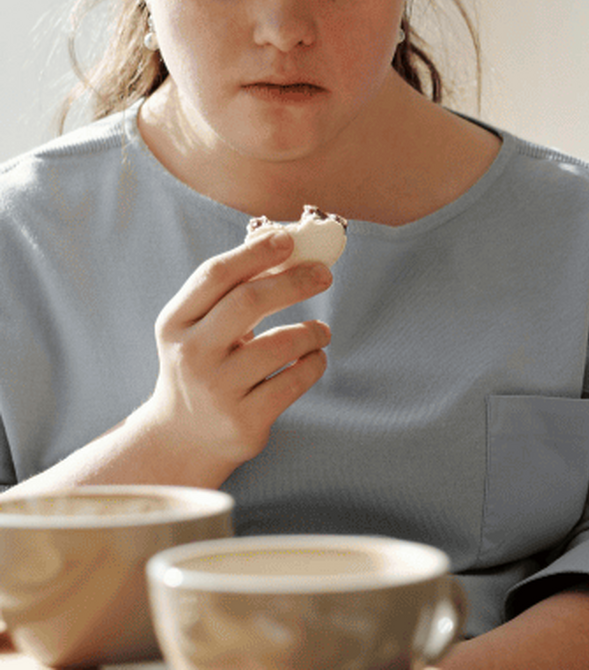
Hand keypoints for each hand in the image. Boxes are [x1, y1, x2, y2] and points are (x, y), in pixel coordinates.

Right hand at [133, 230, 332, 482]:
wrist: (181, 438)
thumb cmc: (204, 363)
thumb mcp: (201, 327)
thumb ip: (234, 288)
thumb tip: (282, 239)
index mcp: (175, 322)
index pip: (215, 275)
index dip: (254, 252)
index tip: (288, 239)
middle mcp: (191, 355)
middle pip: (248, 302)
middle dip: (293, 282)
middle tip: (324, 275)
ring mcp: (217, 390)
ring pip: (279, 345)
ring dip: (312, 330)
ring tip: (321, 331)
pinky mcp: (244, 420)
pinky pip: (294, 380)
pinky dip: (314, 363)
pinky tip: (314, 357)